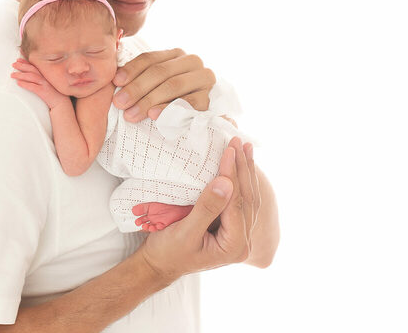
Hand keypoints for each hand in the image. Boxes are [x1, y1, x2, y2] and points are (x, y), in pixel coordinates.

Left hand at [11, 59, 70, 109]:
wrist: (62, 104)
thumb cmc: (55, 94)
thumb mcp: (49, 83)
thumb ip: (42, 78)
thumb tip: (33, 75)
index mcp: (47, 74)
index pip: (35, 65)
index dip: (27, 61)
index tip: (19, 57)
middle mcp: (46, 77)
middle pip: (32, 69)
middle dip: (22, 65)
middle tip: (13, 64)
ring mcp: (45, 84)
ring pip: (31, 77)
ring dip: (21, 75)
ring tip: (12, 75)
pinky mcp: (44, 92)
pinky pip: (33, 87)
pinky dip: (25, 84)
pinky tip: (19, 83)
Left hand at [112, 48, 214, 121]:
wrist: (196, 116)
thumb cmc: (166, 98)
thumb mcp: (153, 84)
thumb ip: (138, 77)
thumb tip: (115, 80)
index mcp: (175, 54)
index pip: (150, 58)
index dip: (131, 69)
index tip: (115, 82)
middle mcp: (192, 61)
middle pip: (160, 72)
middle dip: (137, 88)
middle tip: (119, 103)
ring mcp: (203, 79)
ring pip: (173, 85)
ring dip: (149, 100)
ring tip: (131, 114)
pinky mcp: (209, 98)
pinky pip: (188, 104)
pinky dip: (170, 109)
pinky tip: (154, 115)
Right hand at [137, 137, 261, 280]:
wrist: (159, 265)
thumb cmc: (168, 252)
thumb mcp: (185, 231)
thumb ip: (207, 208)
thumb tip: (226, 182)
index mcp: (234, 245)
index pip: (237, 203)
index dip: (233, 174)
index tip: (229, 149)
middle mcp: (241, 242)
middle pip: (248, 199)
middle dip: (244, 168)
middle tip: (239, 141)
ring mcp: (238, 235)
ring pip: (247, 198)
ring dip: (246, 172)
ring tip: (246, 148)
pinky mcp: (230, 228)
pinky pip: (239, 201)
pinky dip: (240, 180)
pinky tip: (240, 165)